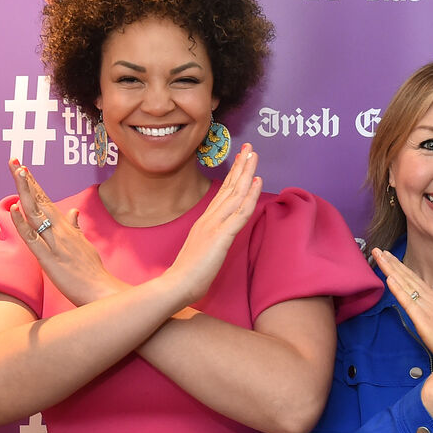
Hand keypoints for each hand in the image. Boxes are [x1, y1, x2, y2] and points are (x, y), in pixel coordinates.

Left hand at [8, 159, 122, 304]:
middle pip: (39, 200)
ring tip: (16, 172)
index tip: (22, 167)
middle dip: (25, 180)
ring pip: (35, 213)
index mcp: (66, 228)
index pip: (46, 201)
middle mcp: (59, 230)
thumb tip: (73, 212)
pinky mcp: (48, 259)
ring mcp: (54, 243)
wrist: (102, 291)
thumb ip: (76, 228)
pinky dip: (23, 222)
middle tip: (13, 160)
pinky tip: (15, 208)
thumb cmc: (92, 272)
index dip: (33, 184)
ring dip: (25, 192)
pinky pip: (32, 238)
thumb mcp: (85, 245)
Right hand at [163, 144, 261, 305]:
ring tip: (254, 155)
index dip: (233, 175)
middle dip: (241, 166)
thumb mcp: (200, 251)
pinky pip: (239, 213)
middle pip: (228, 187)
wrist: (176, 285)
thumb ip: (209, 240)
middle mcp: (209, 218)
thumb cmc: (186, 275)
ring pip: (235, 194)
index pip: (222, 194)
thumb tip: (216, 239)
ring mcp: (214, 225)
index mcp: (204, 222)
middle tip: (250, 147)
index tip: (241, 160)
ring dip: (246, 173)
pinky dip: (250, 196)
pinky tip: (257, 181)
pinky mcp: (221, 236)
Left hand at [373, 248, 432, 364]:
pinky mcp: (424, 321)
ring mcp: (429, 309)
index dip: (402, 268)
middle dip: (393, 263)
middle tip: (378, 250)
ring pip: (407, 285)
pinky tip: (389, 279)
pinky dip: (398, 290)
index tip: (389, 257)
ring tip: (380, 257)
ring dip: (392, 270)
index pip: (416, 280)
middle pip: (409, 278)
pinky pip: (408, 303)